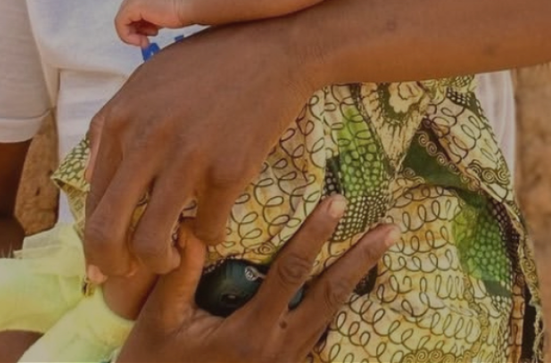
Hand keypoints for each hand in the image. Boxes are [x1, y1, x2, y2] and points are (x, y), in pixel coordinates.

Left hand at [85, 22, 315, 279]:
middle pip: (108, 228)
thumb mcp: (148, 79)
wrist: (277, 50)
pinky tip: (212, 227)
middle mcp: (148, 141)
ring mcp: (189, 158)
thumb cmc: (212, 62)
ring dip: (159, 262)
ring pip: (153, 240)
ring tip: (170, 259)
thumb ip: (112, 124)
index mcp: (122, 119)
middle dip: (110, 264)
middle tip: (124, 274)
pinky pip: (209, 227)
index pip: (92, 196)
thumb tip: (90, 178)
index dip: (93, 234)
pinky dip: (208, 237)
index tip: (105, 252)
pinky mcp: (230, 170)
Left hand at [114, 0, 186, 46]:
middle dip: (136, 30)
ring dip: (132, 35)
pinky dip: (128, 36)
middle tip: (147, 41)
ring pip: (122, 20)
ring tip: (145, 42)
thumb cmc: (187, 9)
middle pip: (128, 14)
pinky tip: (143, 41)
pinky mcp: (133, 5)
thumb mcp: (166, 12)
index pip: (137, 10)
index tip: (154, 34)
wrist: (192, 5)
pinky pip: (120, 24)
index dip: (142, 25)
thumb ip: (154, 16)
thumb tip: (146, 28)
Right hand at [117, 196, 396, 362]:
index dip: (315, 236)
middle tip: (390, 228)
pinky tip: (350, 282)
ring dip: (357, 279)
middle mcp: (278, 348)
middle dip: (361, 259)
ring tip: (381, 247)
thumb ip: (180, 276)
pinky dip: (336, 305)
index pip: (291, 275)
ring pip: (330, 314)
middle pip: (330, 296)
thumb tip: (193, 225)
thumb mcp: (159, 323)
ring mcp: (286, 361)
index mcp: (249, 334)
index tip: (336, 203)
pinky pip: (319, 333)